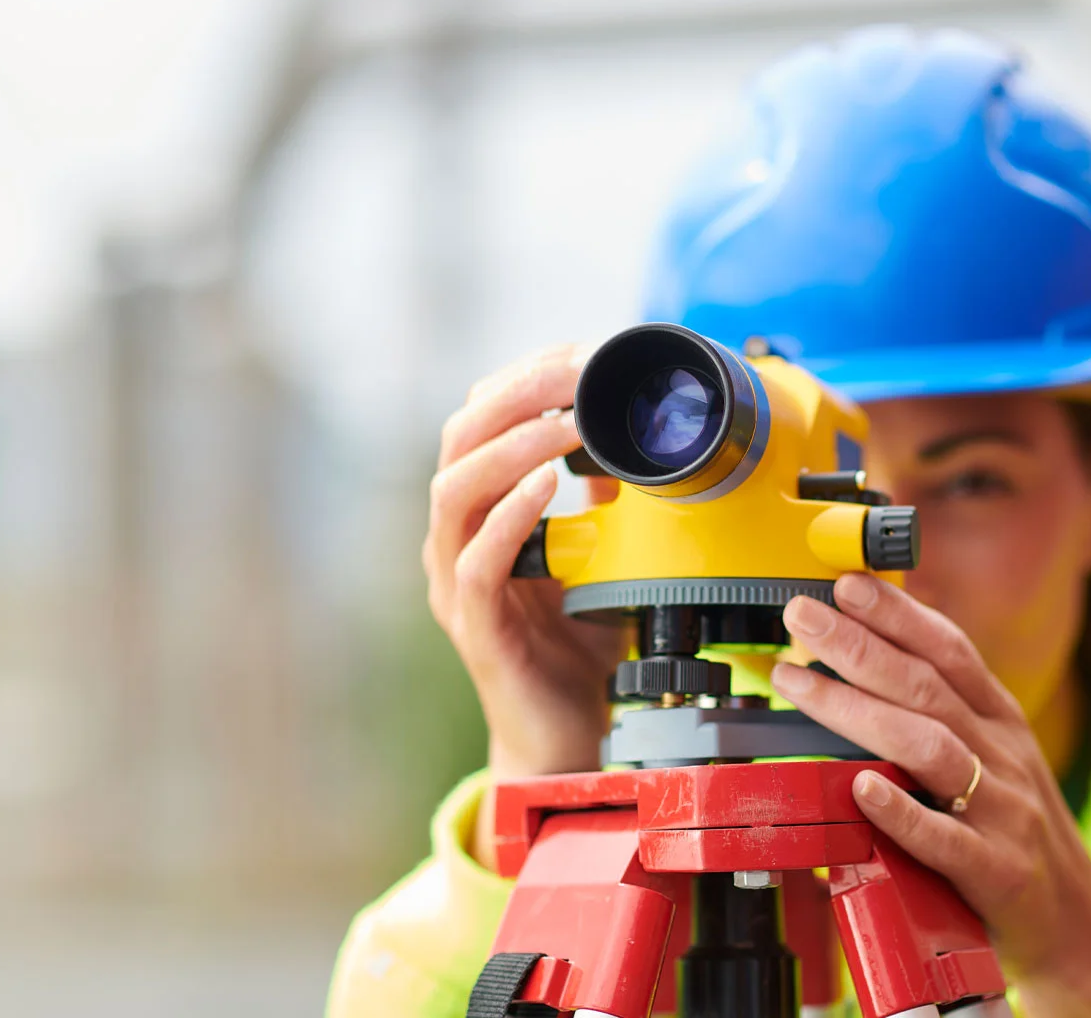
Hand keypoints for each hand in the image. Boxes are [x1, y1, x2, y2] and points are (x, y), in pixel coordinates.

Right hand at [424, 344, 625, 790]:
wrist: (568, 739)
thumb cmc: (578, 650)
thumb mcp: (601, 559)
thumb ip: (607, 505)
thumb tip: (635, 445)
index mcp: (481, 514)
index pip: (480, 422)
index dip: (522, 380)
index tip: (576, 351)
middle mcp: (454, 540)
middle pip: (458, 441)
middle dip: (516, 396)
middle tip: (573, 371)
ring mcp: (456, 583)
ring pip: (455, 492)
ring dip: (512, 447)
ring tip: (564, 422)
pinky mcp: (475, 628)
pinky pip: (476, 561)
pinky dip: (510, 516)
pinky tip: (546, 489)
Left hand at [769, 574, 1090, 1017]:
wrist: (1075, 926)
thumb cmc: (1014, 831)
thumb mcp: (991, 757)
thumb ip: (941, 710)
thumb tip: (869, 654)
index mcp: (1000, 722)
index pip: (949, 650)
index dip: (897, 613)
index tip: (846, 583)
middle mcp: (1004, 756)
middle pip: (927, 687)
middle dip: (858, 644)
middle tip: (802, 615)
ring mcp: (1003, 811)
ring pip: (928, 747)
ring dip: (859, 710)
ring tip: (800, 683)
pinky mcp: (997, 870)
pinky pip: (943, 837)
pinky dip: (900, 810)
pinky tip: (859, 788)